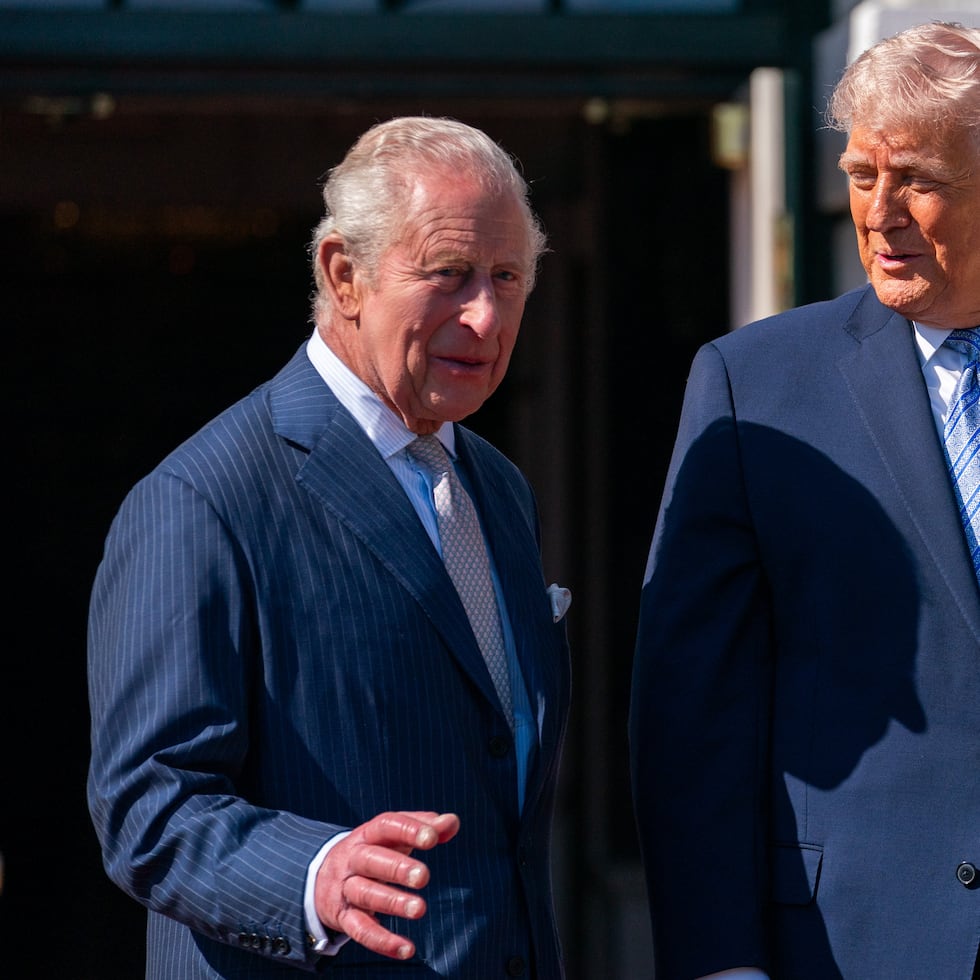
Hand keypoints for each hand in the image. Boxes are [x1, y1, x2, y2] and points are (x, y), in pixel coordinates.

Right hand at [314, 810, 459, 959]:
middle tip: (424, 876)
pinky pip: (360, 930)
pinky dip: (382, 941)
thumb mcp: (394, 835)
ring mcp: (346, 888)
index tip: (432, 838)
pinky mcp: (344, 917)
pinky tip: (406, 949)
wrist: (323, 877)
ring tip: (420, 909)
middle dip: (396, 868)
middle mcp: (353, 859)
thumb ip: (425, 826)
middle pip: (370, 860)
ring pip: (366, 894)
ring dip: (392, 902)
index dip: (407, 830)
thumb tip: (452, 822)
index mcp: (367, 834)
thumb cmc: (373, 850)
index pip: (385, 826)